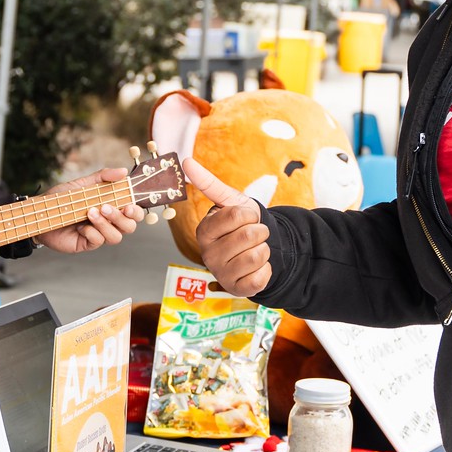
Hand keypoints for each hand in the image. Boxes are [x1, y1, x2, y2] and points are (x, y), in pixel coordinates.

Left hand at [34, 167, 145, 252]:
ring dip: (105, 224)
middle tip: (105, 207)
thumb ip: (103, 177)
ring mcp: (98, 234)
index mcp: (111, 207)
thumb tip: (123, 171)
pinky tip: (80, 226)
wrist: (40, 212)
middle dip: (121, 218)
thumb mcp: (83, 184)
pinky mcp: (86, 243)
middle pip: (129, 226)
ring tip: (90, 213)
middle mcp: (108, 222)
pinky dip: (92, 232)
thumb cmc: (62, 199)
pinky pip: (98, 241)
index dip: (136, 211)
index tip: (129, 204)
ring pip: (116, 236)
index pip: (134, 212)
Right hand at [186, 157, 271, 296]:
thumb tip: (185, 161)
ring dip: (265, 249)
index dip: (249, 214)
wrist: (256, 248)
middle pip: (249, 236)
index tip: (246, 217)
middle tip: (255, 234)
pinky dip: (266, 269)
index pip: (236, 216)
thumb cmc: (241, 223)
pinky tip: (258, 267)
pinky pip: (261, 277)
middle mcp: (208, 254)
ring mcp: (221, 274)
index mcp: (204, 231)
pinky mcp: (237, 289)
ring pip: (257, 256)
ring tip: (256, 248)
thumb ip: (209, 183)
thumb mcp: (230, 202)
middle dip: (261, 231)